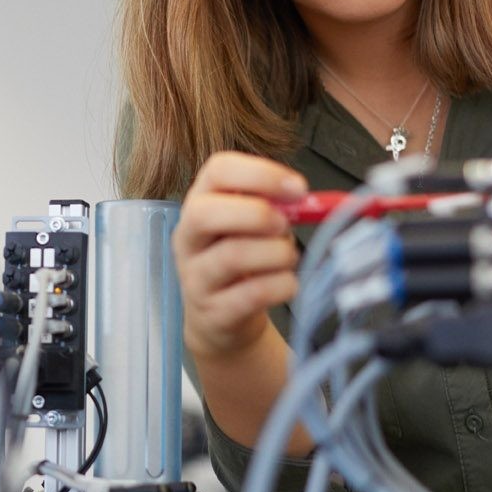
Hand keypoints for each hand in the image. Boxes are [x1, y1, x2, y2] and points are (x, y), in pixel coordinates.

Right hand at [175, 150, 307, 360]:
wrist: (221, 320)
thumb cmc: (243, 260)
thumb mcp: (252, 226)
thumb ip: (274, 206)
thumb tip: (304, 198)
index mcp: (199, 203)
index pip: (218, 171)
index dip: (261, 174)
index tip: (298, 188)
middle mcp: (188, 238)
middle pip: (206, 213)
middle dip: (258, 214)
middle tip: (285, 225)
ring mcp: (195, 277)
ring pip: (233, 256)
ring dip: (277, 253)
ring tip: (288, 258)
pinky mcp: (213, 312)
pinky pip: (252, 293)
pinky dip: (282, 285)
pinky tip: (287, 283)